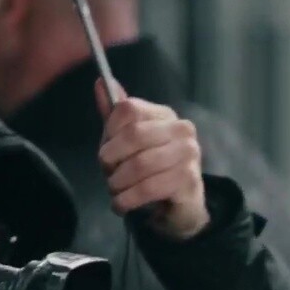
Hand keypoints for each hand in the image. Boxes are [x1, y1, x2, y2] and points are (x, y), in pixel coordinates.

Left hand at [96, 79, 209, 240]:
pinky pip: (148, 188)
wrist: (181, 205)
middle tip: (108, 174)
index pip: (128, 109)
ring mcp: (189, 154)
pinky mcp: (189, 181)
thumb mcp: (128, 142)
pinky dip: (127, 200)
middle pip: (134, 135)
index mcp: (165, 115)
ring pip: (140, 164)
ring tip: (115, 192)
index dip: (109, 131)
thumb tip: (99, 83)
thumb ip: (115, 116)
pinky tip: (121, 205)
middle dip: (112, 159)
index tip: (106, 151)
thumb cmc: (151, 170)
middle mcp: (182, 130)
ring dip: (118, 183)